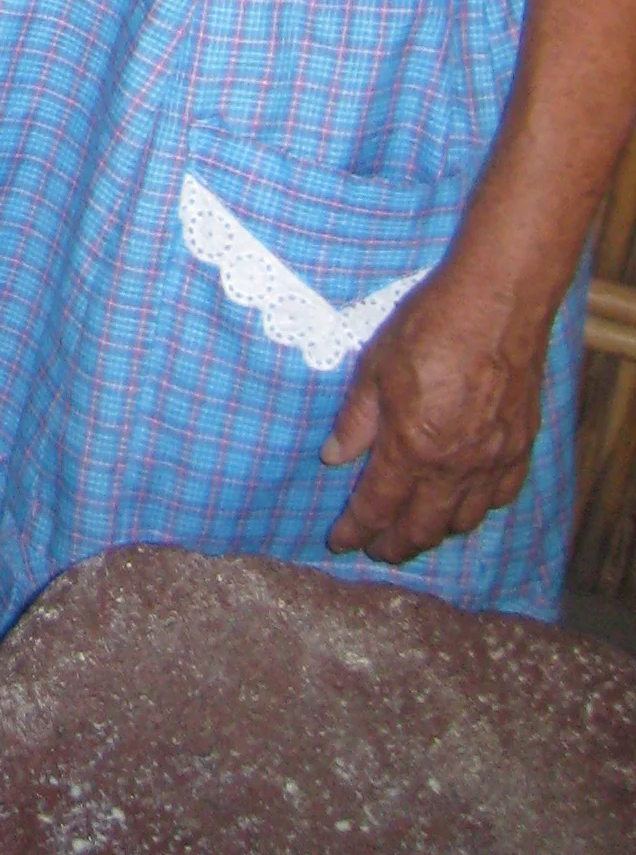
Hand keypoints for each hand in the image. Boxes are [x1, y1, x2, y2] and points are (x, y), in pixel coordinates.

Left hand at [319, 262, 547, 564]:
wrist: (497, 305)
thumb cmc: (430, 327)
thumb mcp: (375, 367)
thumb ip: (356, 419)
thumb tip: (334, 458)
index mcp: (410, 448)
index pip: (377, 507)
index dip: (355, 529)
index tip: (339, 541)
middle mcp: (453, 467)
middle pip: (421, 528)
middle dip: (394, 545)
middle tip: (375, 548)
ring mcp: (491, 462)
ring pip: (462, 521)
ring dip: (434, 532)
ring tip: (414, 530)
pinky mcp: (519, 449)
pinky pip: (499, 498)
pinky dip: (476, 510)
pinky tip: (464, 505)